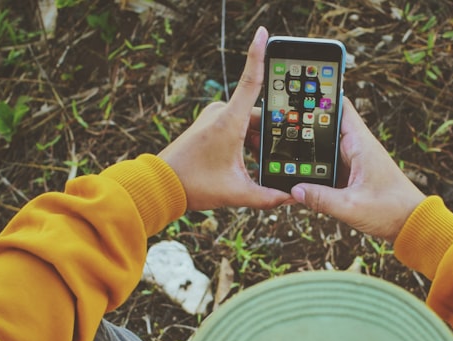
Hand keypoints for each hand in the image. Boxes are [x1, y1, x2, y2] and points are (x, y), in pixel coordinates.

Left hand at [158, 27, 289, 210]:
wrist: (161, 185)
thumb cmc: (195, 184)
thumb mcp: (237, 193)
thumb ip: (267, 197)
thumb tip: (290, 197)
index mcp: (229, 121)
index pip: (251, 81)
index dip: (259, 55)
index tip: (264, 32)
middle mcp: (221, 113)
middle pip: (259, 114)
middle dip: (273, 134)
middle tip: (284, 155)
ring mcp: (213, 117)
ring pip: (249, 123)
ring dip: (259, 142)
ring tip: (263, 166)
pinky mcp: (208, 124)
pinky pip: (237, 126)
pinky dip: (247, 142)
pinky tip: (249, 163)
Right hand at [290, 99, 425, 243]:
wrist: (411, 224)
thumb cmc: (391, 210)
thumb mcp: (351, 206)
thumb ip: (321, 199)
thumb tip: (294, 190)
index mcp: (360, 144)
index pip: (339, 106)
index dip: (319, 98)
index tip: (296, 96)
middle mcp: (356, 148)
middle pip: (325, 128)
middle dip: (303, 130)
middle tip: (278, 132)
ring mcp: (353, 162)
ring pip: (324, 150)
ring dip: (307, 155)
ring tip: (282, 159)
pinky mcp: (352, 176)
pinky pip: (328, 169)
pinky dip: (314, 173)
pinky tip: (298, 180)